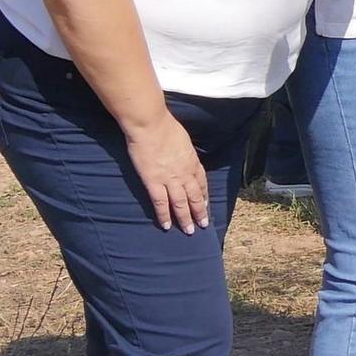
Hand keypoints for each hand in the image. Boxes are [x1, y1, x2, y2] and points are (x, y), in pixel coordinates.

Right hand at [124, 110, 209, 232]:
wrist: (151, 125)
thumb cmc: (165, 126)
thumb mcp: (183, 140)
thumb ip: (184, 151)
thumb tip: (182, 155)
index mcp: (193, 162)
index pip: (201, 183)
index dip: (203, 195)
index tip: (205, 204)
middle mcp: (185, 174)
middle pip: (195, 196)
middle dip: (200, 212)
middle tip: (203, 225)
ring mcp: (170, 179)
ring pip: (181, 204)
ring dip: (186, 218)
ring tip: (190, 231)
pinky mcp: (153, 182)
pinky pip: (161, 203)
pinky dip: (164, 215)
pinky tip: (167, 225)